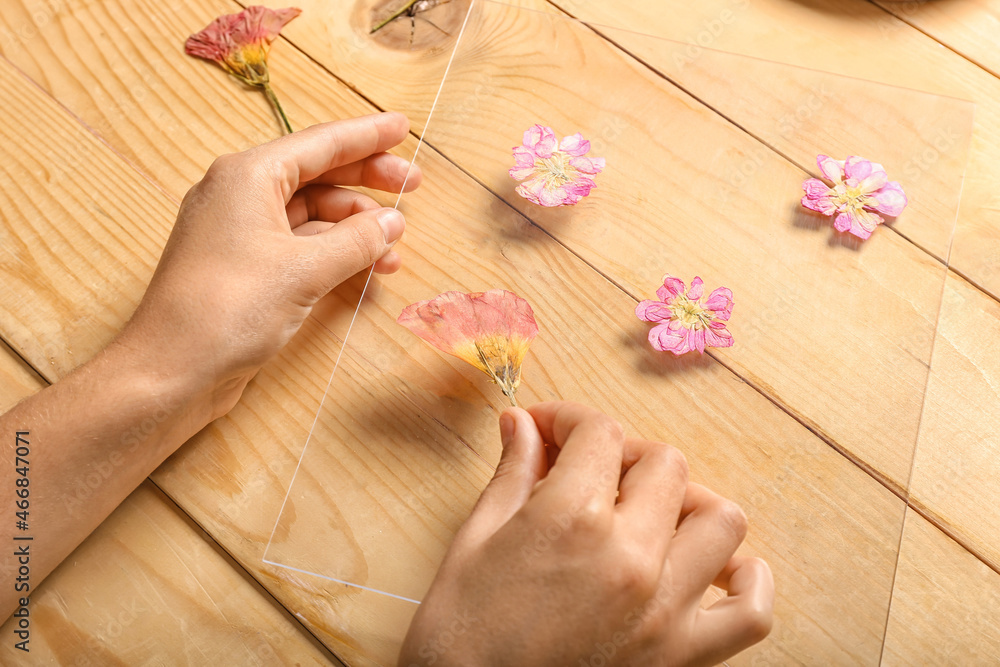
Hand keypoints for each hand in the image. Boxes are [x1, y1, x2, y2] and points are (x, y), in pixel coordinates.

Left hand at [120, 112, 419, 419]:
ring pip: (311, 214)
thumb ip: (357, 241)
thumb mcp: (304, 270)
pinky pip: (300, 245)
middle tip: (413, 185)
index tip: (402, 127)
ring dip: (354, 226)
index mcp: (248, 176)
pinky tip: (367, 267)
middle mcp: (241, 195)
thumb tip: (393, 222)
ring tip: (396, 244)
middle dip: (366, 180)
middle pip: (316, 175)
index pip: (319, 143)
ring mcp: (241, 233)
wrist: (171, 371)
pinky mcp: (245, 268)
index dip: (366, 135)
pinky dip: (334, 252)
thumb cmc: (229, 308)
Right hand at [399, 402, 773, 666]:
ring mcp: (666, 611)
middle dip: (622, 454)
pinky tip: (711, 571)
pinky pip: (752, 611)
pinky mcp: (683, 658)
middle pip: (664, 463)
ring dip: (686, 503)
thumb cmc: (459, 641)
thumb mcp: (472, 545)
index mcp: (571, 521)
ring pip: (720, 520)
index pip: (598, 433)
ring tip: (647, 514)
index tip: (548, 430)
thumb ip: (510, 477)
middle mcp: (631, 558)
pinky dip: (745, 581)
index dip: (569, 418)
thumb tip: (521, 426)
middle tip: (587, 471)